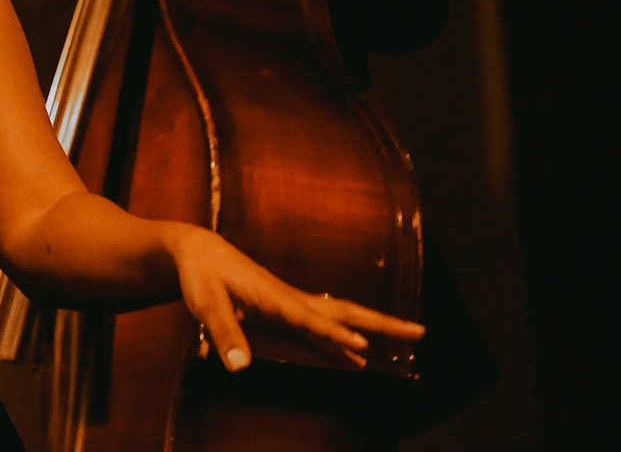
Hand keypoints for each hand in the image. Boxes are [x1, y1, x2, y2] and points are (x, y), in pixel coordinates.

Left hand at [163, 224, 423, 372]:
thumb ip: (222, 334)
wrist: (200, 252)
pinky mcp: (286, 312)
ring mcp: (292, 305)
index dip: (335, 333)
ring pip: (340, 317)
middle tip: (420, 332)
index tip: (363, 346)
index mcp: (274, 297)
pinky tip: (358, 358)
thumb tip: (239, 368)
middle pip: (345, 311)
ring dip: (373, 330)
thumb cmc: (201, 276)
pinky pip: (322, 329)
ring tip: (409, 343)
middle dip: (382, 324)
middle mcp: (291, 300)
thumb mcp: (205, 304)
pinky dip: (343, 342)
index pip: (309, 319)